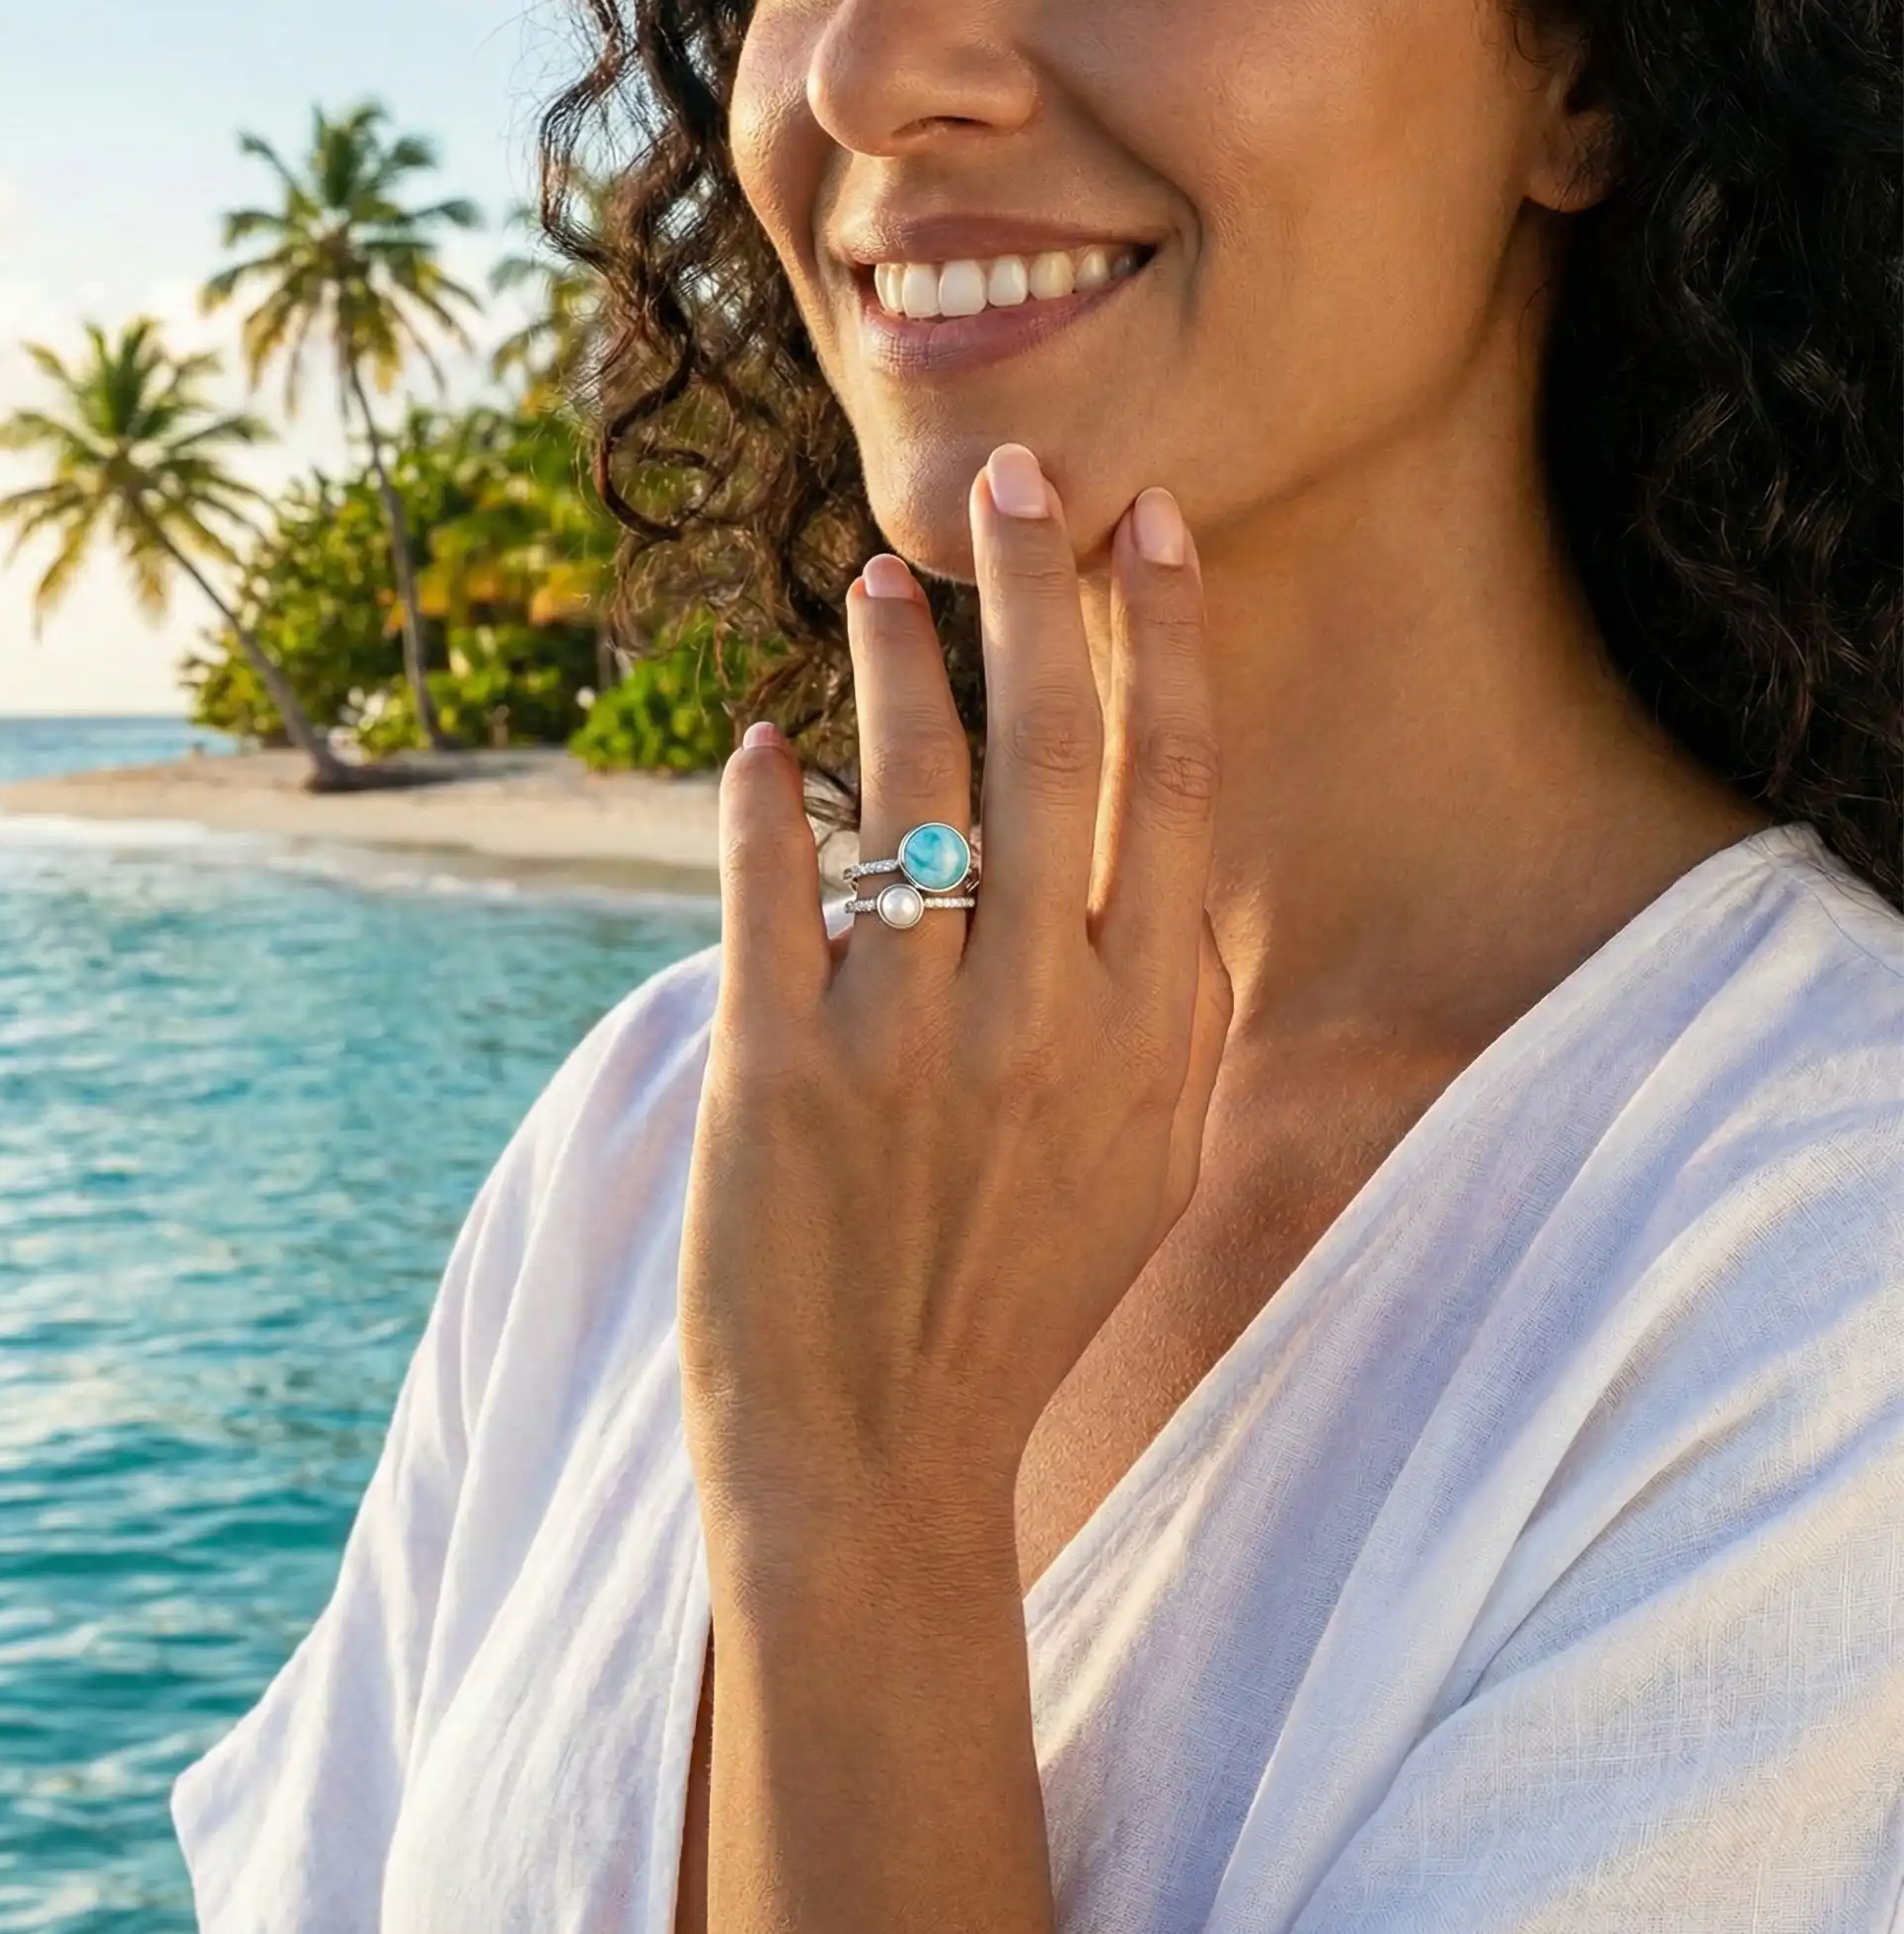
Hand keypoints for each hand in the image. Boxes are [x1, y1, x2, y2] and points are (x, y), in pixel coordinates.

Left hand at [681, 443, 1229, 1562]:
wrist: (878, 1462)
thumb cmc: (1018, 1304)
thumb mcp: (1148, 1170)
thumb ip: (1173, 1017)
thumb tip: (1174, 867)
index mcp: (1145, 1034)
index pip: (1173, 786)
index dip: (1163, 638)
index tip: (1151, 524)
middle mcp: (1043, 1019)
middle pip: (1052, 748)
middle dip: (1039, 584)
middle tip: (1017, 471)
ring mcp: (906, 1042)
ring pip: (908, 785)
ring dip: (894, 656)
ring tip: (878, 575)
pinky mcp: (778, 1072)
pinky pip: (771, 885)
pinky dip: (762, 796)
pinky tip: (759, 742)